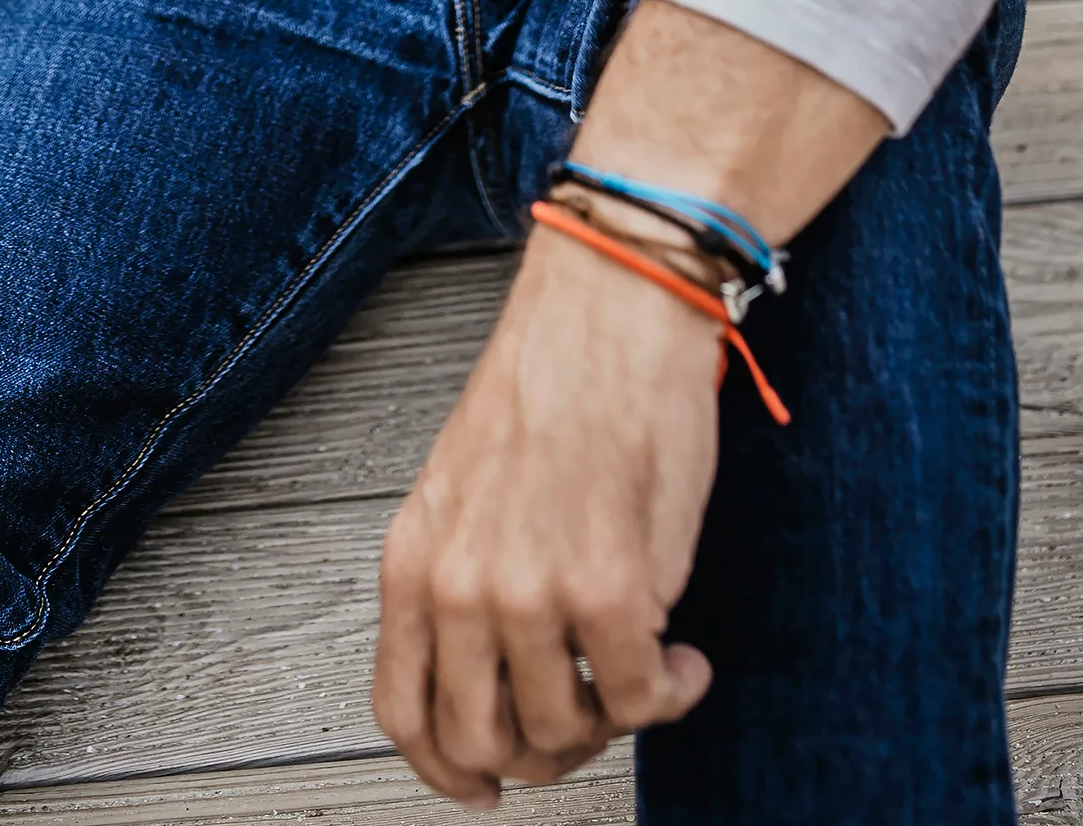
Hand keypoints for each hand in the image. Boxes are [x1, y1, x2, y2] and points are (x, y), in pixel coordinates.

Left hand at [373, 224, 719, 805]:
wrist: (613, 310)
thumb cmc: (555, 385)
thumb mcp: (466, 490)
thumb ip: (466, 582)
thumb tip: (500, 680)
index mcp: (414, 558)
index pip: (401, 711)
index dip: (444, 772)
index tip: (486, 790)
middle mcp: (460, 585)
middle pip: (483, 743)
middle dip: (546, 752)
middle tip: (592, 716)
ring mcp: (530, 593)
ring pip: (566, 733)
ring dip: (616, 718)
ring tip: (645, 666)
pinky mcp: (608, 589)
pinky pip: (640, 700)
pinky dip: (672, 693)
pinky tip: (684, 656)